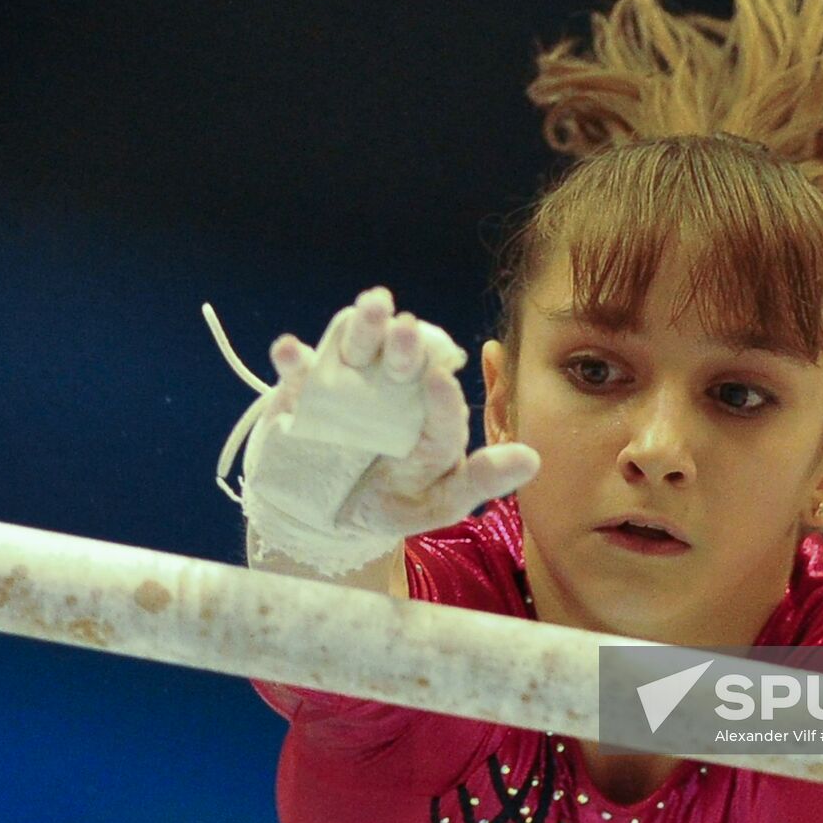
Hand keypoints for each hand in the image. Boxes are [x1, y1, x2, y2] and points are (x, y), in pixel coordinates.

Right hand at [239, 287, 539, 574]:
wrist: (324, 517)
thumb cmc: (390, 504)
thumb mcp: (436, 503)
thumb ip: (479, 482)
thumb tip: (533, 459)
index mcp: (430, 414)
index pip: (440, 402)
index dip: (440, 393)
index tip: (439, 380)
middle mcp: (393, 389)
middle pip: (400, 361)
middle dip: (404, 345)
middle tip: (407, 327)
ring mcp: (347, 387)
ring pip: (356, 350)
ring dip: (363, 326)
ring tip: (372, 305)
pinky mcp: (303, 394)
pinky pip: (298, 373)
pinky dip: (292, 359)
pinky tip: (289, 350)